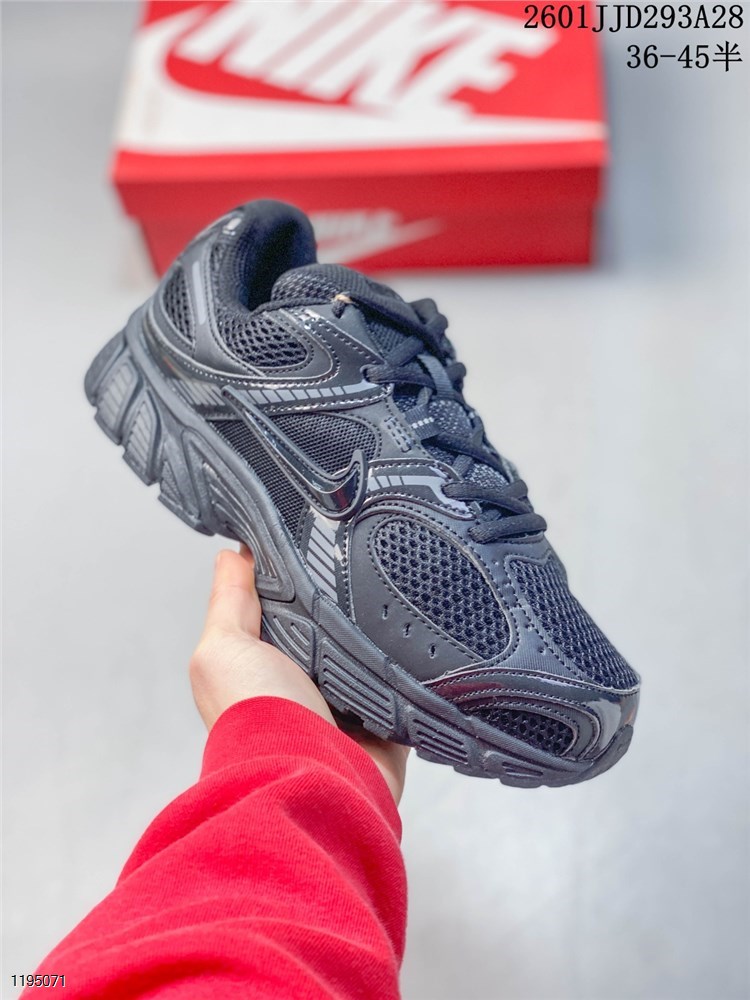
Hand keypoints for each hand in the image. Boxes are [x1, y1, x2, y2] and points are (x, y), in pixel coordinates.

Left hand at [189, 545, 408, 803]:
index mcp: (266, 664)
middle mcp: (307, 684)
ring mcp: (350, 705)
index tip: (316, 534)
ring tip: (402, 589)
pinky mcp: (389, 721)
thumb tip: (230, 554)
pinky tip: (425, 637)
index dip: (296, 577)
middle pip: (333, 627)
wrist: (311, 779)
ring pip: (373, 652)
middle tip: (368, 556)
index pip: (284, 608)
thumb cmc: (256, 717)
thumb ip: (229, 603)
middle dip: (347, 602)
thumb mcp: (224, 649)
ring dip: (383, 634)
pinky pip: (410, 684)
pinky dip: (416, 668)